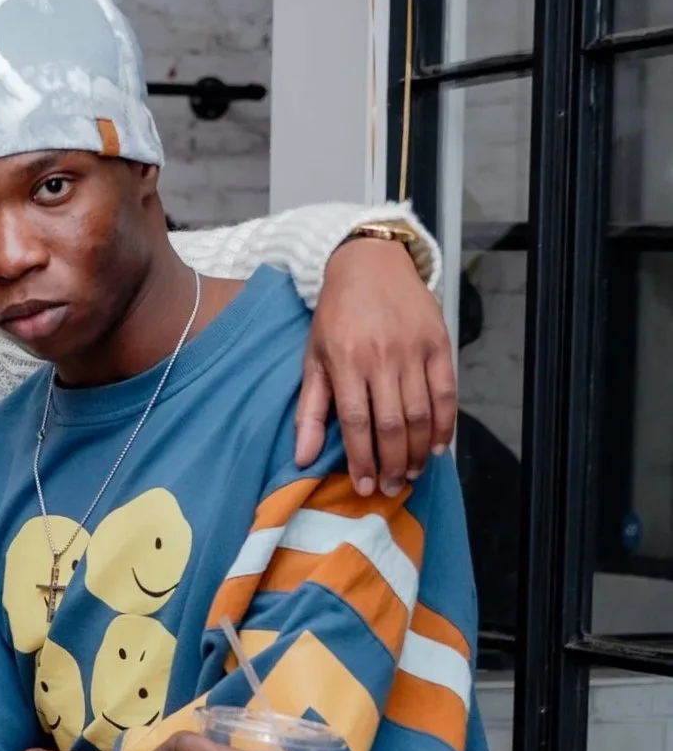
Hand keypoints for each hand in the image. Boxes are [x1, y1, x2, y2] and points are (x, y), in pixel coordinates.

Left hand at [296, 234, 457, 496]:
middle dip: (392, 463)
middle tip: (390, 487)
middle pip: (392, 424)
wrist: (370, 263)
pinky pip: (447, 391)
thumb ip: (311, 409)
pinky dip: (446, 422)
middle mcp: (382, 356)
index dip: (362, 459)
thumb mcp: (313, 358)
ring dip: (418, 449)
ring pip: (421, 412)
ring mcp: (414, 348)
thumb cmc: (336, 315)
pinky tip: (438, 445)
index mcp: (347, 361)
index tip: (363, 486)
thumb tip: (303, 457)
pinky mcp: (439, 342)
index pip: (357, 422)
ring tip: (411, 472)